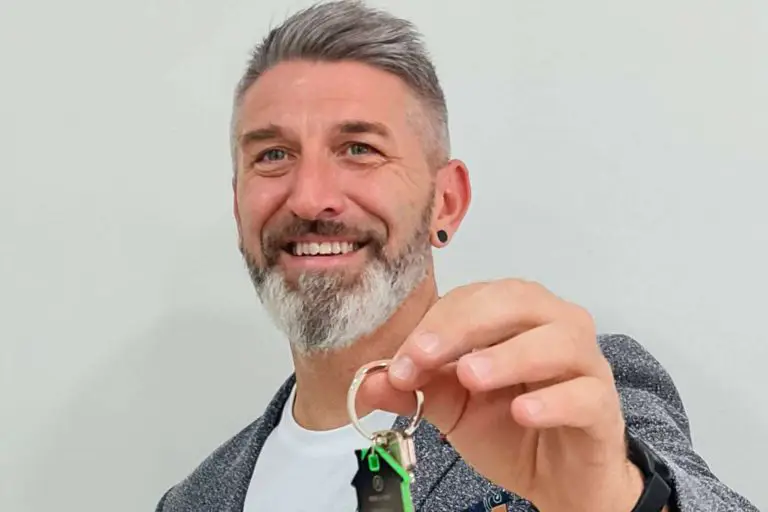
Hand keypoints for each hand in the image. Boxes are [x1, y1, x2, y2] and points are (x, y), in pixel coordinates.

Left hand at [359, 279, 645, 511]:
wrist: (557, 477)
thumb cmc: (508, 427)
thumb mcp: (452, 406)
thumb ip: (416, 388)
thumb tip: (368, 381)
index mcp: (515, 315)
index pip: (475, 298)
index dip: (435, 324)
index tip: (400, 361)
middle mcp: (555, 325)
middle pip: (517, 301)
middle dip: (464, 326)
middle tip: (425, 356)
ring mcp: (585, 363)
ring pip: (558, 340)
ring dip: (510, 355)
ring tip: (471, 376)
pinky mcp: (602, 406)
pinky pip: (584, 393)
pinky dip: (552, 400)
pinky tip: (522, 413)